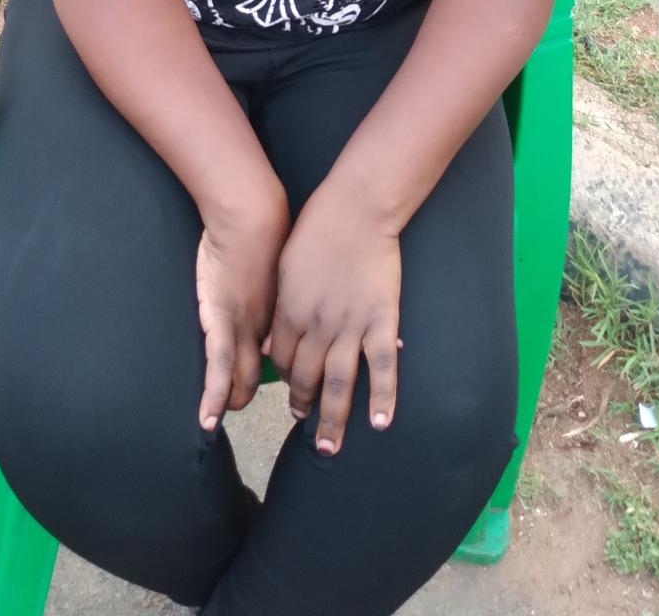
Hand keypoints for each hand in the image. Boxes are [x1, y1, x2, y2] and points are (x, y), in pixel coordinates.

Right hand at [196, 187, 290, 431]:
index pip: (281, 359)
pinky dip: (214, 396)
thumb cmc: (267, 231)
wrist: (250, 214)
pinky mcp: (219, 319)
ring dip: (231, 400)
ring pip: (240, 375)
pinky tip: (208, 420)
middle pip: (262, 373)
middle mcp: (264, 328)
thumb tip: (287, 306)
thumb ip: (282, 293)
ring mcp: (242, 326)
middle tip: (241, 406)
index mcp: (280, 317)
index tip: (280, 390)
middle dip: (252, 393)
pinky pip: (217, 366)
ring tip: (221, 419)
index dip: (280, 377)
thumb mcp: (284, 268)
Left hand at [266, 180, 400, 456]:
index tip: (287, 390)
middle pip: (306, 377)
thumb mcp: (285, 266)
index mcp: (290, 311)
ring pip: (339, 384)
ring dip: (332, 419)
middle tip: (302, 423)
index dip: (282, 379)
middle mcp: (317, 326)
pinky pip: (382, 367)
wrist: (355, 210)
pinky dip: (383, 397)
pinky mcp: (381, 321)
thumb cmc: (316, 229)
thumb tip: (275, 340)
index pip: (281, 359)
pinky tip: (381, 423)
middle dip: (302, 405)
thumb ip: (281, 306)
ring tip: (328, 449)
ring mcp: (350, 326)